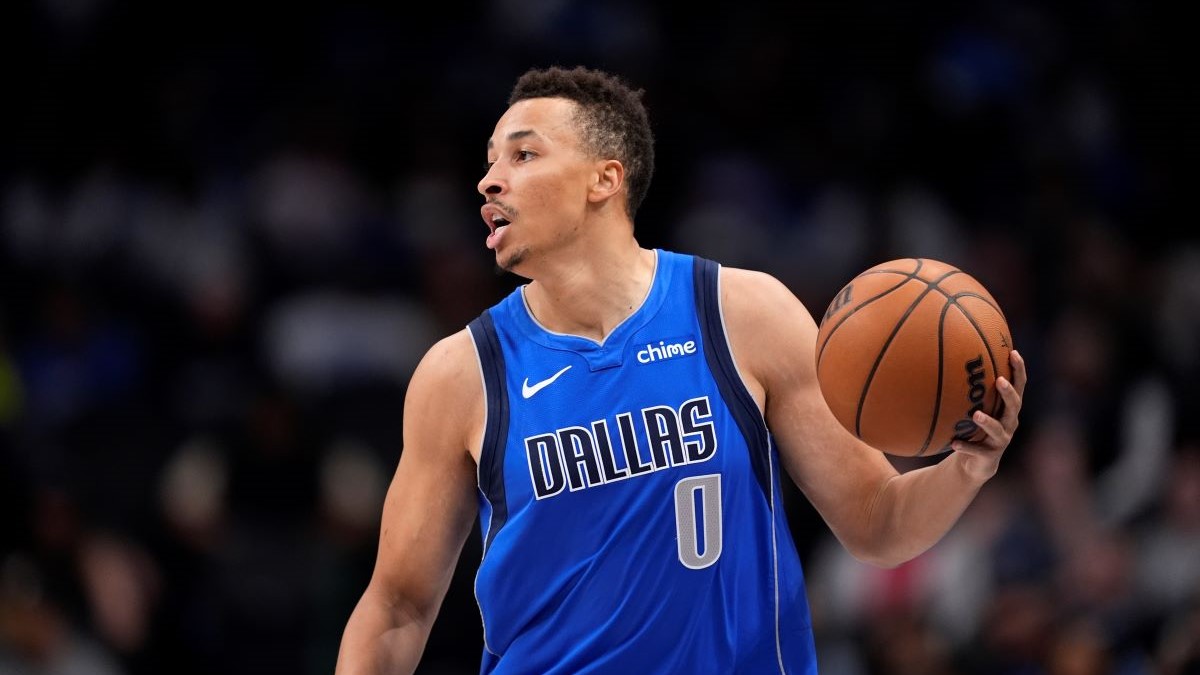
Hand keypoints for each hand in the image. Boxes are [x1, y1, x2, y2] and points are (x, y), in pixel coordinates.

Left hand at [952, 350, 1026, 480]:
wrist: (975, 463)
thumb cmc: (974, 428)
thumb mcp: (975, 407)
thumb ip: (971, 389)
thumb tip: (953, 356)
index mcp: (1008, 408)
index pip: (1019, 386)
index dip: (1018, 370)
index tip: (1013, 352)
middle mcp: (1009, 423)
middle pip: (1014, 406)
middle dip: (1008, 393)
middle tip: (999, 381)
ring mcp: (1000, 441)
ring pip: (997, 430)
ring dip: (987, 422)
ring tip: (976, 415)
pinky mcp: (989, 456)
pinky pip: (977, 450)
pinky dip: (966, 446)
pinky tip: (954, 442)